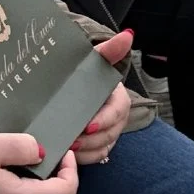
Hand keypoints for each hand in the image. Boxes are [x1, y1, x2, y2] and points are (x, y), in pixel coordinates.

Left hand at [70, 31, 134, 163]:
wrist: (79, 85)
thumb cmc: (89, 72)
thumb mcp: (97, 59)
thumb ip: (110, 49)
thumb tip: (128, 34)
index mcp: (119, 100)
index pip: (116, 113)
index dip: (103, 121)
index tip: (86, 125)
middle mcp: (116, 120)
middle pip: (108, 135)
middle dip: (90, 141)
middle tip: (69, 141)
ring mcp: (108, 135)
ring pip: (101, 149)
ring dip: (84, 152)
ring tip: (65, 149)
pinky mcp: (98, 146)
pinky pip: (94, 158)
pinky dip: (82, 159)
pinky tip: (66, 156)